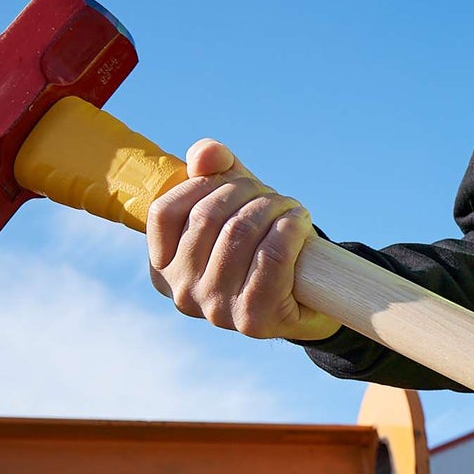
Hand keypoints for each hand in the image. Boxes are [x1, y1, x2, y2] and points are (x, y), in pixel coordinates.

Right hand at [146, 139, 340, 342]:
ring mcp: (215, 309)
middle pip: (208, 216)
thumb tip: (206, 154)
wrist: (310, 300)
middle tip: (273, 197)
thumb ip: (214, 169)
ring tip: (290, 209)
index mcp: (164, 266)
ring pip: (240, 231)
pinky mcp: (252, 320)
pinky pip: (271, 255)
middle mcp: (182, 292)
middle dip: (248, 192)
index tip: (237, 183)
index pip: (165, 211)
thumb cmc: (264, 244)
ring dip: (273, 207)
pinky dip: (291, 228)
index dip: (205, 183)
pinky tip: (299, 222)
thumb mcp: (235, 202)